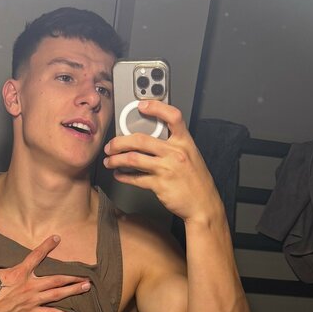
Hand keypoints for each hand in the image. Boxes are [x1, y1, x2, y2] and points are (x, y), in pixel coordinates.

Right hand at [0, 235, 89, 311]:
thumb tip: (0, 258)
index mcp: (19, 272)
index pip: (36, 256)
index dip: (47, 246)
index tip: (57, 238)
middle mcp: (29, 285)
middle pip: (56, 278)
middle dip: (72, 275)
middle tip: (86, 273)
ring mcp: (32, 301)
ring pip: (57, 295)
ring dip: (73, 290)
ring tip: (86, 287)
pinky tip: (74, 311)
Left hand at [103, 101, 223, 224]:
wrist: (203, 205)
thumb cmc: (196, 182)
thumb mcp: (191, 156)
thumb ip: (174, 145)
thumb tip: (151, 140)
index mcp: (185, 142)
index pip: (172, 117)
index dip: (156, 107)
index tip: (141, 106)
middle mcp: (175, 153)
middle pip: (141, 139)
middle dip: (119, 142)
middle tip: (111, 145)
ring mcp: (167, 169)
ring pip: (133, 159)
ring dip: (116, 159)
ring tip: (109, 161)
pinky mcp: (159, 185)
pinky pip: (136, 179)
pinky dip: (124, 176)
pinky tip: (119, 175)